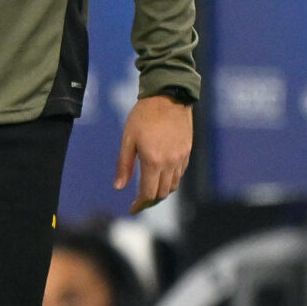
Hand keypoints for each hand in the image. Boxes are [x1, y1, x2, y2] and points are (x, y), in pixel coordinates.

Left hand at [116, 94, 191, 213]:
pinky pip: (180, 174)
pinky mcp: (187, 152)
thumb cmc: (143, 116)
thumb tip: (119, 187)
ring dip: (160, 191)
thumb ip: (124, 165)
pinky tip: (160, 176)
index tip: (132, 208)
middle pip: (162, 193)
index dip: (140, 204)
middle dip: (149, 200)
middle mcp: (170, 163)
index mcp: (153, 161)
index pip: (148, 193)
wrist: (169, 97)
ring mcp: (181, 158)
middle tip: (138, 200)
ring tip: (148, 189)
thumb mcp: (128, 139)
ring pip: (173, 185)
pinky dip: (170, 180)